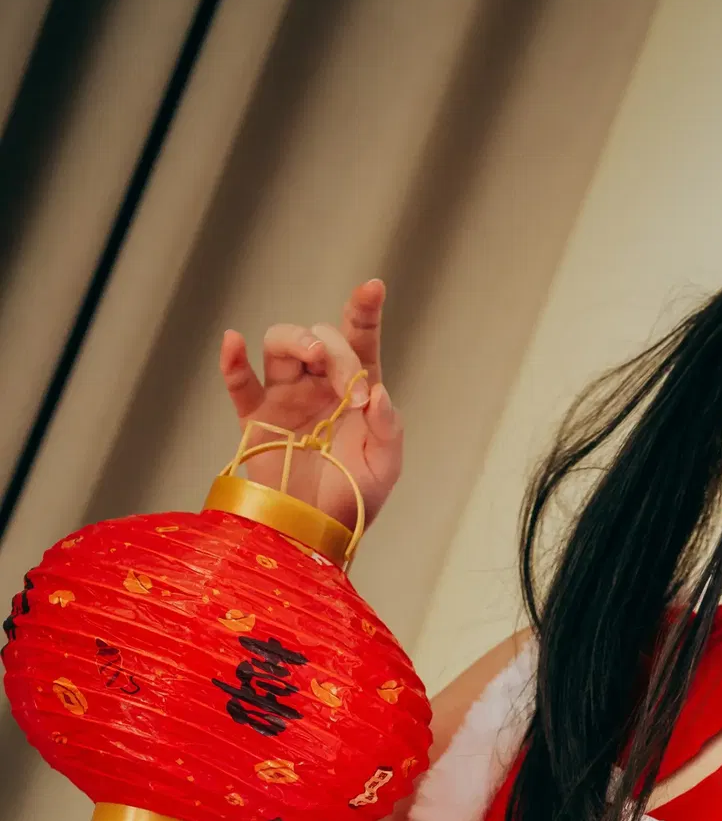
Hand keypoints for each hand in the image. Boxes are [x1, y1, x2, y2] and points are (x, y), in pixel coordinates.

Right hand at [218, 277, 402, 528]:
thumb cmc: (355, 498)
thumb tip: (377, 392)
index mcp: (355, 390)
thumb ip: (389, 429)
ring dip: (296, 340)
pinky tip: (232, 342)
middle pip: (319, 338)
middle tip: (351, 389)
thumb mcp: (386, 467)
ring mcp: (285, 398)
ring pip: (279, 344)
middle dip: (337, 350)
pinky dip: (232, 361)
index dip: (363, 311)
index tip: (373, 287)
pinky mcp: (256, 419)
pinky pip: (239, 382)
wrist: (319, 532)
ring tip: (314, 357)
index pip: (359, 340)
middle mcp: (318, 385)